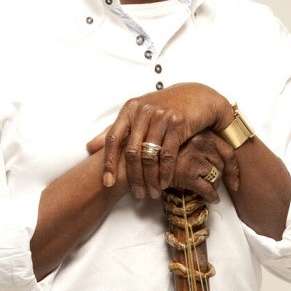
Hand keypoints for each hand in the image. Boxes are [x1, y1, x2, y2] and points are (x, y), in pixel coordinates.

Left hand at [98, 83, 233, 199]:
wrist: (199, 96)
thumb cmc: (167, 107)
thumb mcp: (140, 113)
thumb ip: (117, 129)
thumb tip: (91, 146)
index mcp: (130, 108)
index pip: (113, 138)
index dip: (108, 162)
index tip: (107, 182)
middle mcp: (144, 111)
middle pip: (132, 151)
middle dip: (133, 176)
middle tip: (137, 193)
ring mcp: (161, 117)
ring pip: (150, 155)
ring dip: (150, 178)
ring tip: (151, 192)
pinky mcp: (178, 123)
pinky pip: (168, 154)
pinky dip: (165, 172)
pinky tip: (164, 183)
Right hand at [170, 131, 240, 201]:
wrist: (142, 161)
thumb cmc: (163, 154)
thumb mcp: (185, 142)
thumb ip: (202, 147)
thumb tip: (222, 166)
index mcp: (202, 133)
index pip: (228, 152)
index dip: (234, 169)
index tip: (235, 182)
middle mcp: (201, 142)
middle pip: (221, 165)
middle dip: (217, 178)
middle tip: (209, 184)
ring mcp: (195, 157)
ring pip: (216, 177)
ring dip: (212, 186)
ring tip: (204, 189)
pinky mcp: (189, 173)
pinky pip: (208, 190)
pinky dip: (211, 197)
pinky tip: (210, 199)